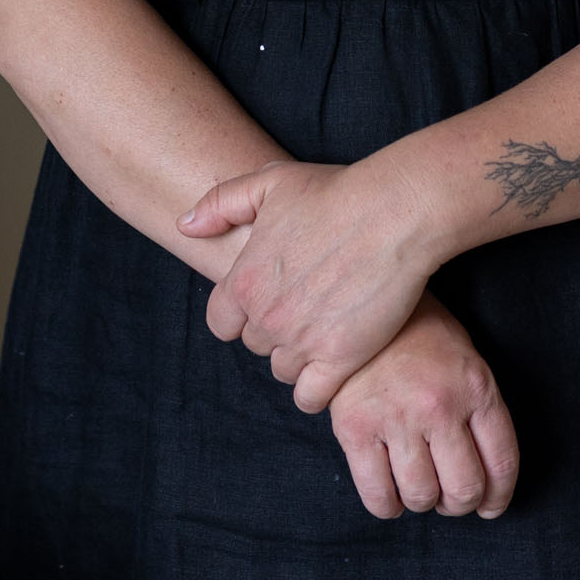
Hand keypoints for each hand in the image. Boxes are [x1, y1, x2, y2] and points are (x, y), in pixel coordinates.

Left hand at [182, 158, 436, 412]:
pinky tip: (333, 366)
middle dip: (275, 330)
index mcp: (243, 281)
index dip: (242, 313)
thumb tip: (185, 227)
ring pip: (283, 370)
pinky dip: (316, 389)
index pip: (221, 322)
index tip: (268, 300)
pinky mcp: (339, 359)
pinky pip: (310, 397)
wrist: (394, 213)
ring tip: (325, 331)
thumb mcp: (269, 182)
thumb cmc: (336, 192)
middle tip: (307, 307)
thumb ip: (220, 204)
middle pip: (256, 345)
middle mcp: (266, 317)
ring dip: (299, 356)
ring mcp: (301, 341)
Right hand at [328, 295, 520, 520]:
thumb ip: (478, 410)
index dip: (499, 496)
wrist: (360, 300)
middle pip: (464, 488)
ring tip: (420, 490)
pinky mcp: (355, 429)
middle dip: (461, 504)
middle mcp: (439, 407)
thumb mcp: (466, 359)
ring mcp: (396, 418)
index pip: (501, 462)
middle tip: (451, 498)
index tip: (491, 506)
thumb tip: (485, 472)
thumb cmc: (419, 332)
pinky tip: (392, 497)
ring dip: (425, 503)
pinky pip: (378, 494)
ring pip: (422, 495)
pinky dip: (389, 507)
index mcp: (475, 388)